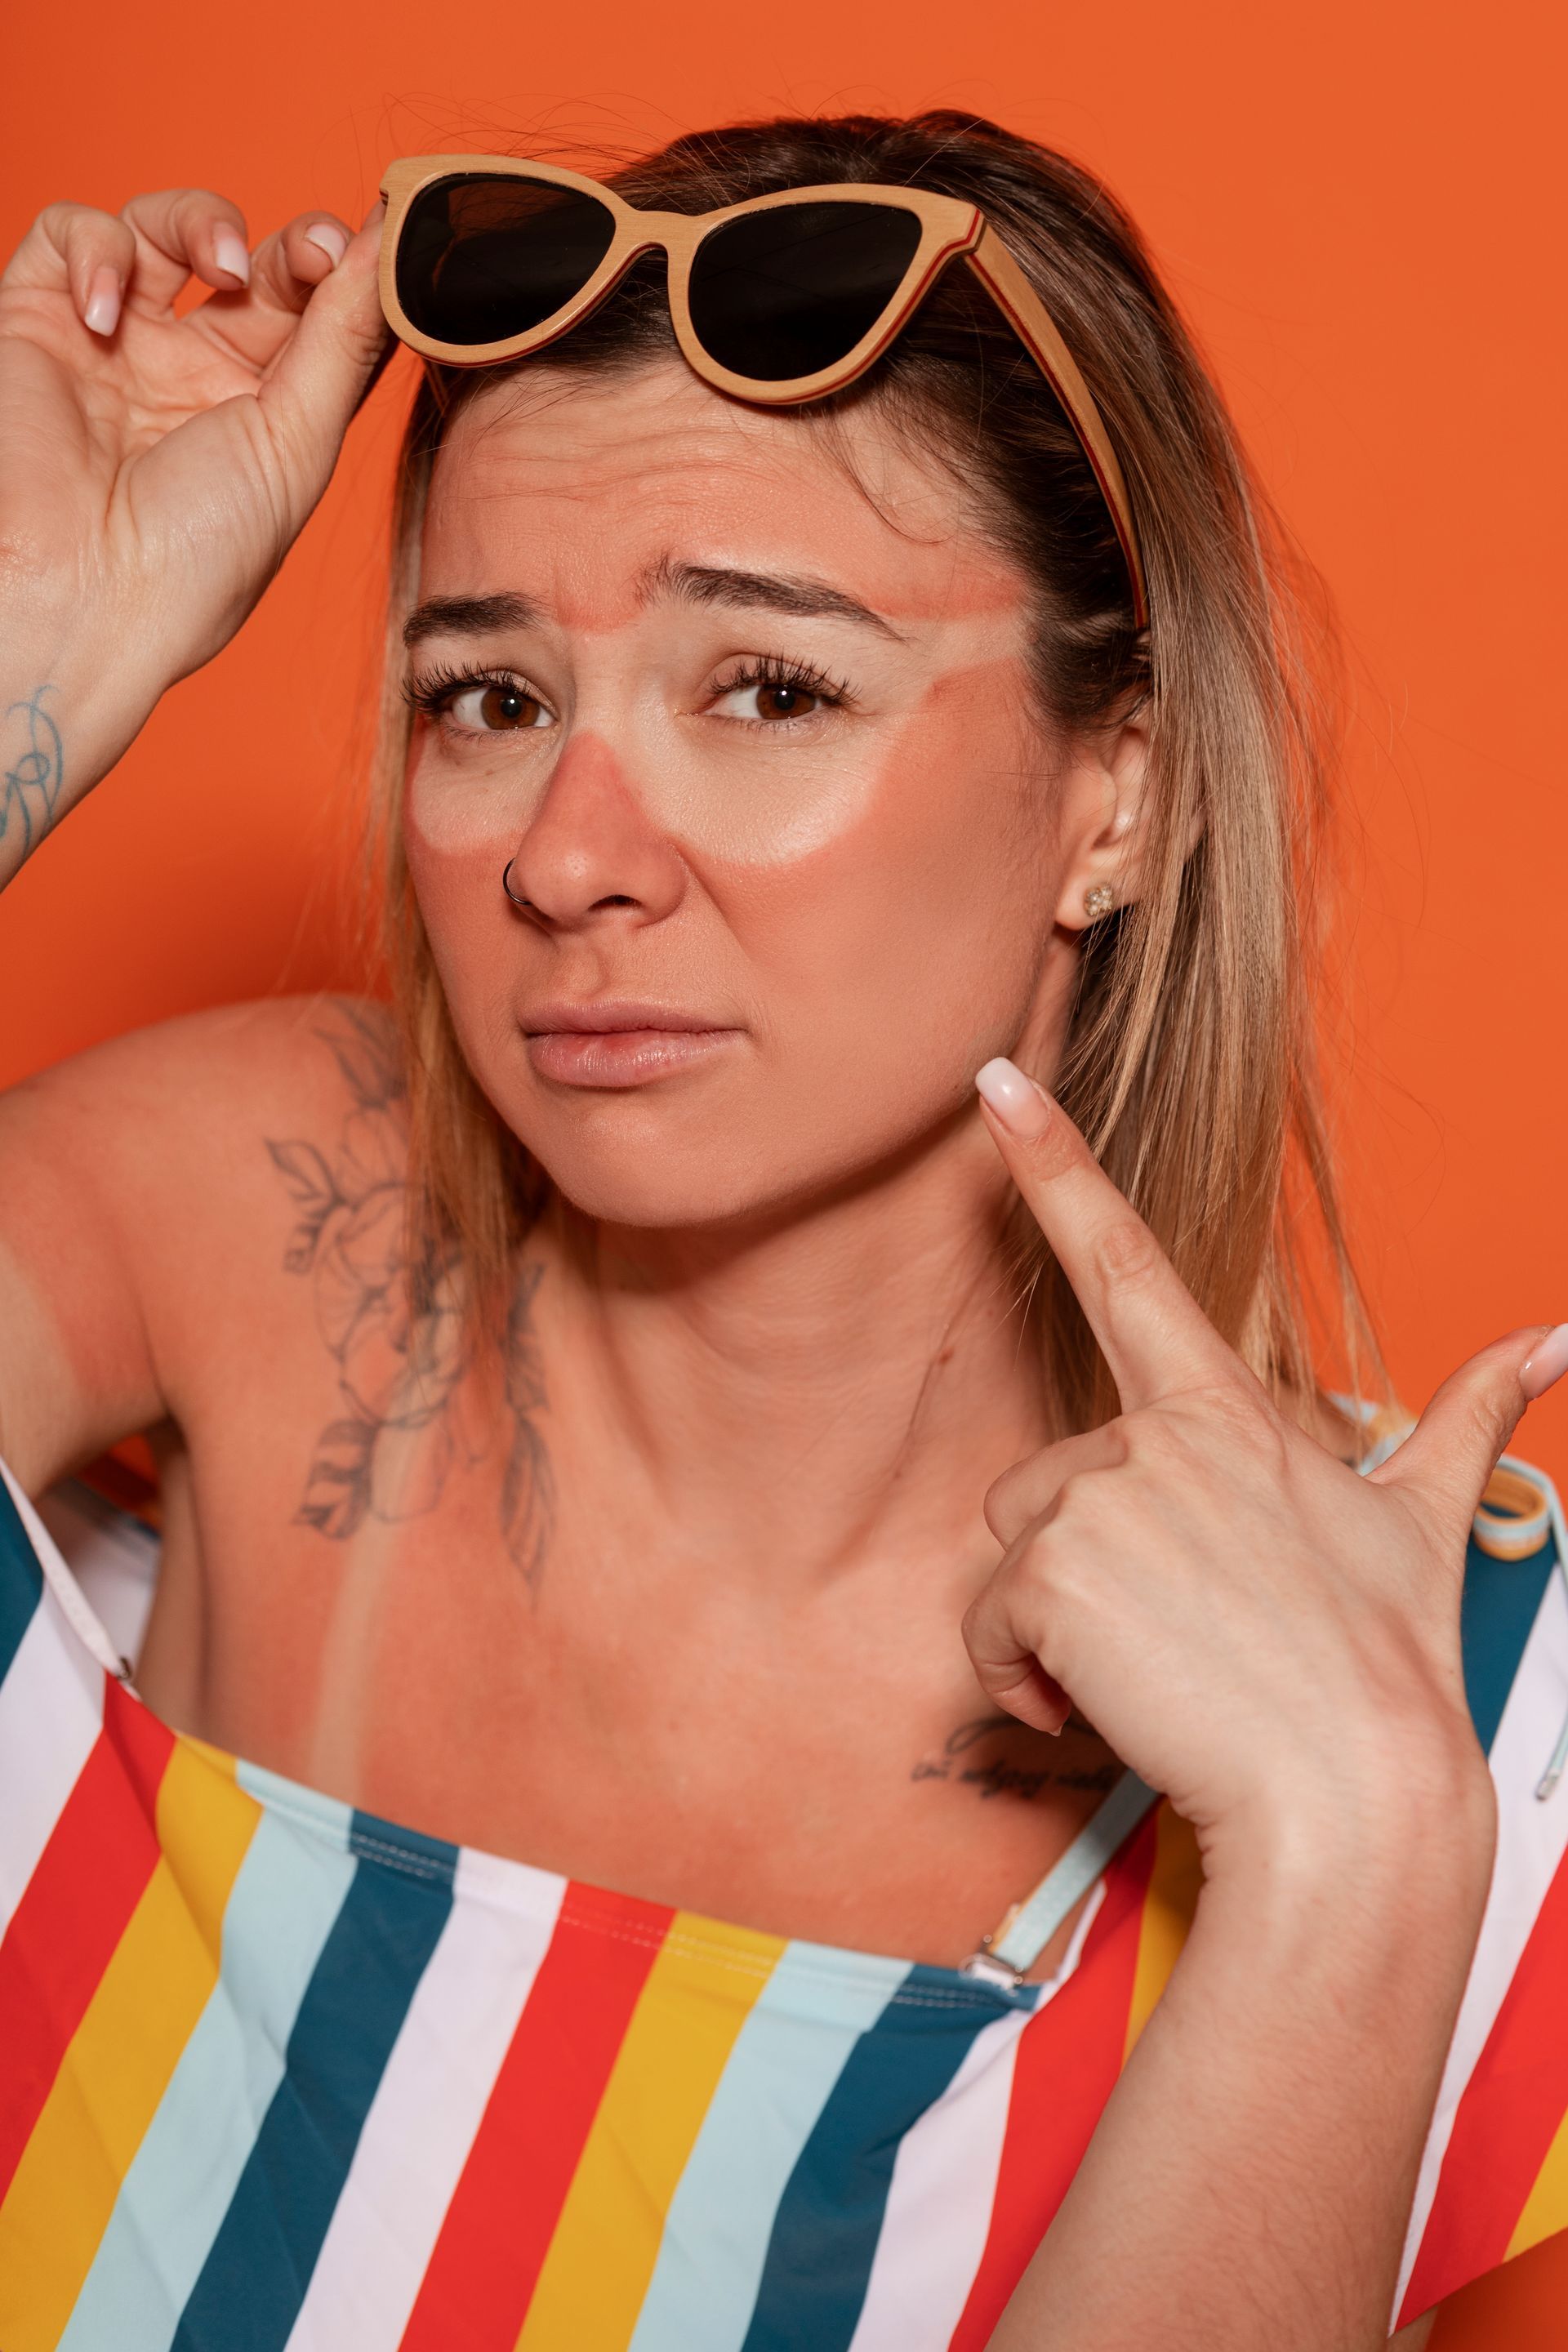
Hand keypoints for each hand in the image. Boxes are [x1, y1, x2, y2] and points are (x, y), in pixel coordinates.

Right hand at [0, 184, 387, 786]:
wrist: (82, 599)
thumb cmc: (196, 558)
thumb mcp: (297, 448)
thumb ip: (343, 344)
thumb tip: (389, 251)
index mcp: (264, 418)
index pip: (316, 316)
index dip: (344, 273)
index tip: (366, 257)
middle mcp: (192, 377)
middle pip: (252, 264)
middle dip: (287, 243)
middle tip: (304, 254)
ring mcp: (118, 346)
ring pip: (163, 229)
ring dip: (198, 222)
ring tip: (216, 268)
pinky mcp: (39, 320)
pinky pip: (69, 233)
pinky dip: (96, 248)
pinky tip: (109, 314)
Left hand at [964, 1057, 1560, 1871]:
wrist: (1356, 1796)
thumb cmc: (1381, 1667)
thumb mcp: (1426, 1520)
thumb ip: (1470, 1412)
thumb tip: (1555, 1337)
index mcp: (1226, 1412)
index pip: (1128, 1263)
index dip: (1056, 1164)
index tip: (997, 1082)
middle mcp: (1155, 1438)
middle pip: (1043, 1483)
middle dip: (1079, 1569)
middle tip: (1169, 1640)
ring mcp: (1104, 1498)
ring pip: (1011, 1555)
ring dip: (1048, 1629)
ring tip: (1145, 1676)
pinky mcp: (1057, 1571)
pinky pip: (986, 1624)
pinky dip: (1019, 1679)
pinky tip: (1098, 1708)